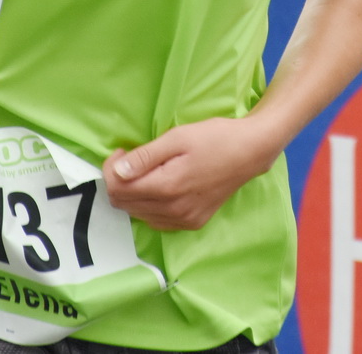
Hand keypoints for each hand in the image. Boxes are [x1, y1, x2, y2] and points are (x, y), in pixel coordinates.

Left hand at [104, 117, 278, 231]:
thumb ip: (145, 157)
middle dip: (118, 181)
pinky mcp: (192, 223)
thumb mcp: (177, 137)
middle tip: (131, 158)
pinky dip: (149, 206)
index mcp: (167, 187)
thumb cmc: (215, 138)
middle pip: (124, 204)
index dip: (110, 169)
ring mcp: (183, 220)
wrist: (250, 152)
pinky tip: (160, 187)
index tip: (121, 152)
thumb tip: (117, 171)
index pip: (118, 188)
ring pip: (138, 214)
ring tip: (146, 171)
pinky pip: (156, 221)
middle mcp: (173, 210)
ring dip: (133, 194)